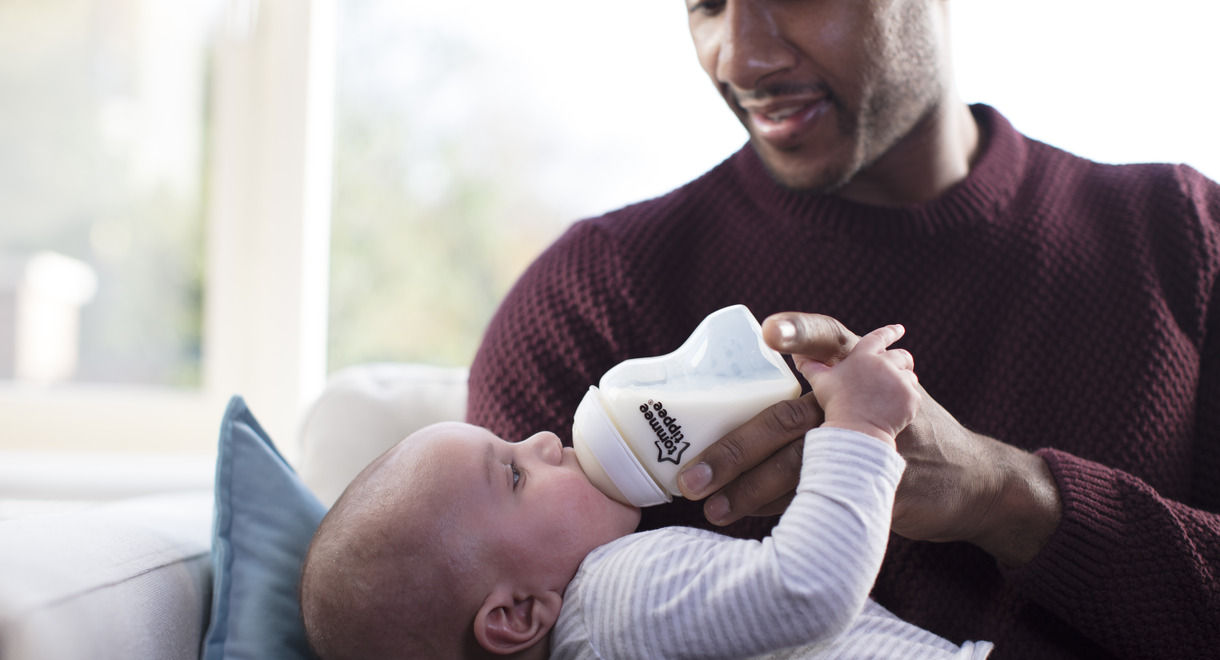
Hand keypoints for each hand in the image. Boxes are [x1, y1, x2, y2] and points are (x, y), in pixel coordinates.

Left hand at [676, 312, 1061, 565]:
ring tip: (711, 508)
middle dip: (735, 449)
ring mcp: (882, 443)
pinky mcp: (889, 489)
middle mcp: (869, 395)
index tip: (767, 332)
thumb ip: (818, 388)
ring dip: (751, 491)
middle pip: (790, 416)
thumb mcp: (869, 393)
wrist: (977, 479)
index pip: (826, 335)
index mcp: (861, 363)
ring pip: (802, 466)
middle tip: (690, 477)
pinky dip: (785, 513)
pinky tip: (751, 522)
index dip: (798, 330)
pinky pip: (825, 500)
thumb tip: (733, 401)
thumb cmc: (900, 429)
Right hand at [797, 324, 919, 444]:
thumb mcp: (821, 382)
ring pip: (910, 376)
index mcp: (864, 356)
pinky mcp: (910, 398)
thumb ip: (811, 366)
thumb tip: (798, 356)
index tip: (899, 329)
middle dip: (901, 361)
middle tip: (897, 371)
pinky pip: (913, 396)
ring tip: (891, 395)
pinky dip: (906, 402)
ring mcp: (899, 381)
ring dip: (903, 382)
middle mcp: (884, 364)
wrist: (856, 431)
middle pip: (902, 356)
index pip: (879, 337)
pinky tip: (894, 411)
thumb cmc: (836, 405)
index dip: (890, 332)